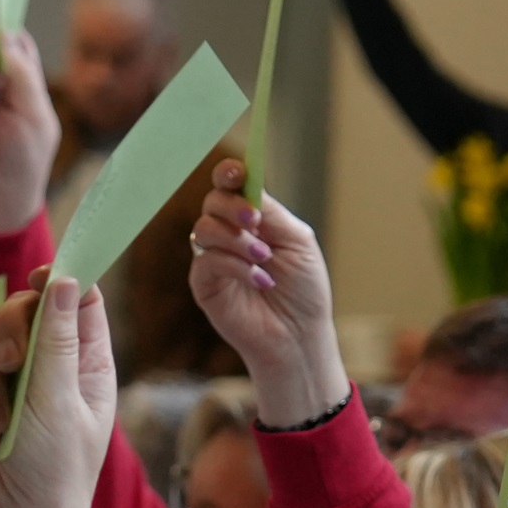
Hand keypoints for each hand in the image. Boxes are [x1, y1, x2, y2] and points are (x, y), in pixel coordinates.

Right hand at [184, 169, 351, 426]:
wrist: (298, 334)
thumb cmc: (304, 290)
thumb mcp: (297, 241)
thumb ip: (273, 212)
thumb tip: (247, 187)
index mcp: (252, 218)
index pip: (231, 186)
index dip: (229, 173)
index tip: (237, 172)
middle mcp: (229, 234)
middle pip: (213, 201)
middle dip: (232, 206)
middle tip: (256, 221)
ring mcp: (213, 258)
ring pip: (204, 228)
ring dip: (237, 240)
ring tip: (263, 258)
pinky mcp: (203, 283)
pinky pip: (207, 260)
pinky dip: (235, 266)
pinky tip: (260, 281)